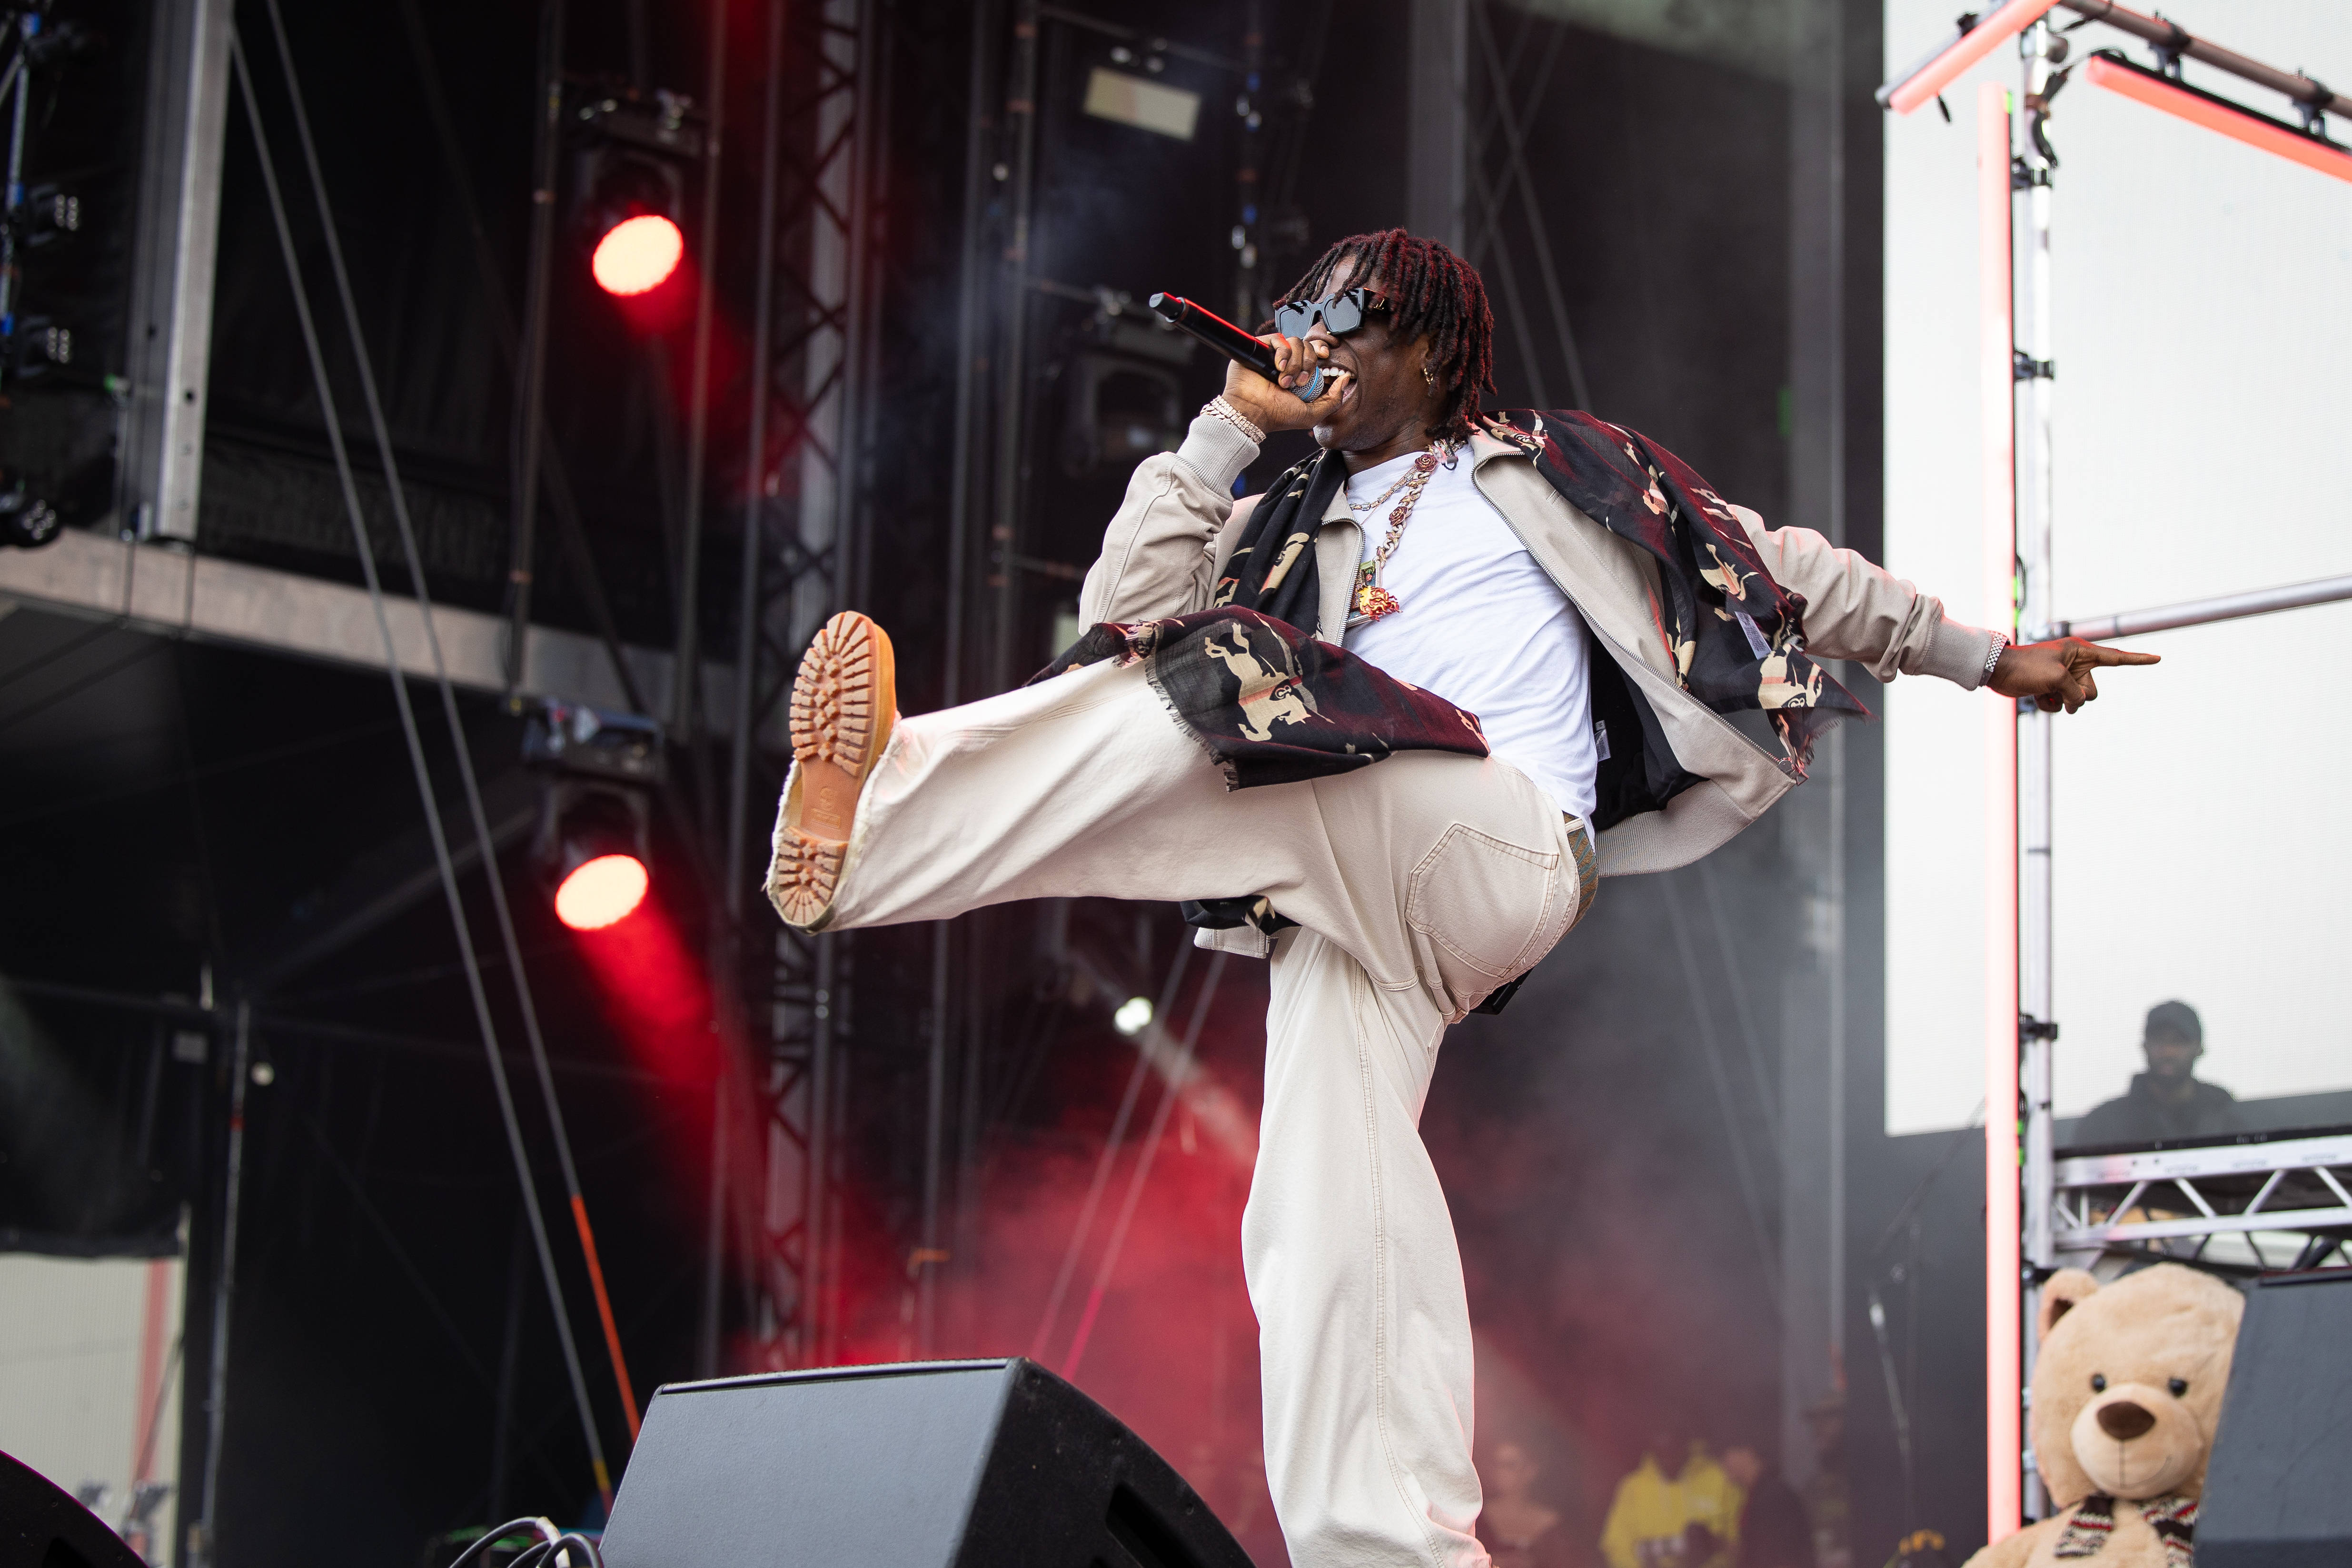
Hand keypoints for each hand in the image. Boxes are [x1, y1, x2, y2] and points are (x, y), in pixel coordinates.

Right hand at [1218, 332, 1351, 435]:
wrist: (1253, 412)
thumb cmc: (1277, 415)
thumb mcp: (1312, 414)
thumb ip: (1333, 399)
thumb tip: (1345, 378)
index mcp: (1299, 374)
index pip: (1314, 353)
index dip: (1321, 350)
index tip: (1325, 356)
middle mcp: (1287, 363)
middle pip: (1307, 346)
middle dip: (1308, 364)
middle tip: (1299, 382)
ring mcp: (1273, 355)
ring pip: (1295, 341)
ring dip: (1294, 363)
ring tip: (1284, 381)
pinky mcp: (1260, 348)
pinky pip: (1278, 339)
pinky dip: (1282, 353)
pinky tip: (1278, 368)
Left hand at [1988, 637, 2159, 712]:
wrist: (1998, 671)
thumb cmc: (2027, 667)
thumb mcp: (2057, 678)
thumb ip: (2074, 692)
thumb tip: (2075, 705)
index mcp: (2080, 652)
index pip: (2115, 658)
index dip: (2138, 660)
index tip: (2159, 659)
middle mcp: (2075, 664)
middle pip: (2092, 690)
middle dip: (2078, 695)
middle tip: (2058, 689)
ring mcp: (2063, 678)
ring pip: (2078, 701)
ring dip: (2063, 703)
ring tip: (2046, 694)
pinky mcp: (2052, 689)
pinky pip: (2062, 705)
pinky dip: (2051, 706)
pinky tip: (2037, 697)